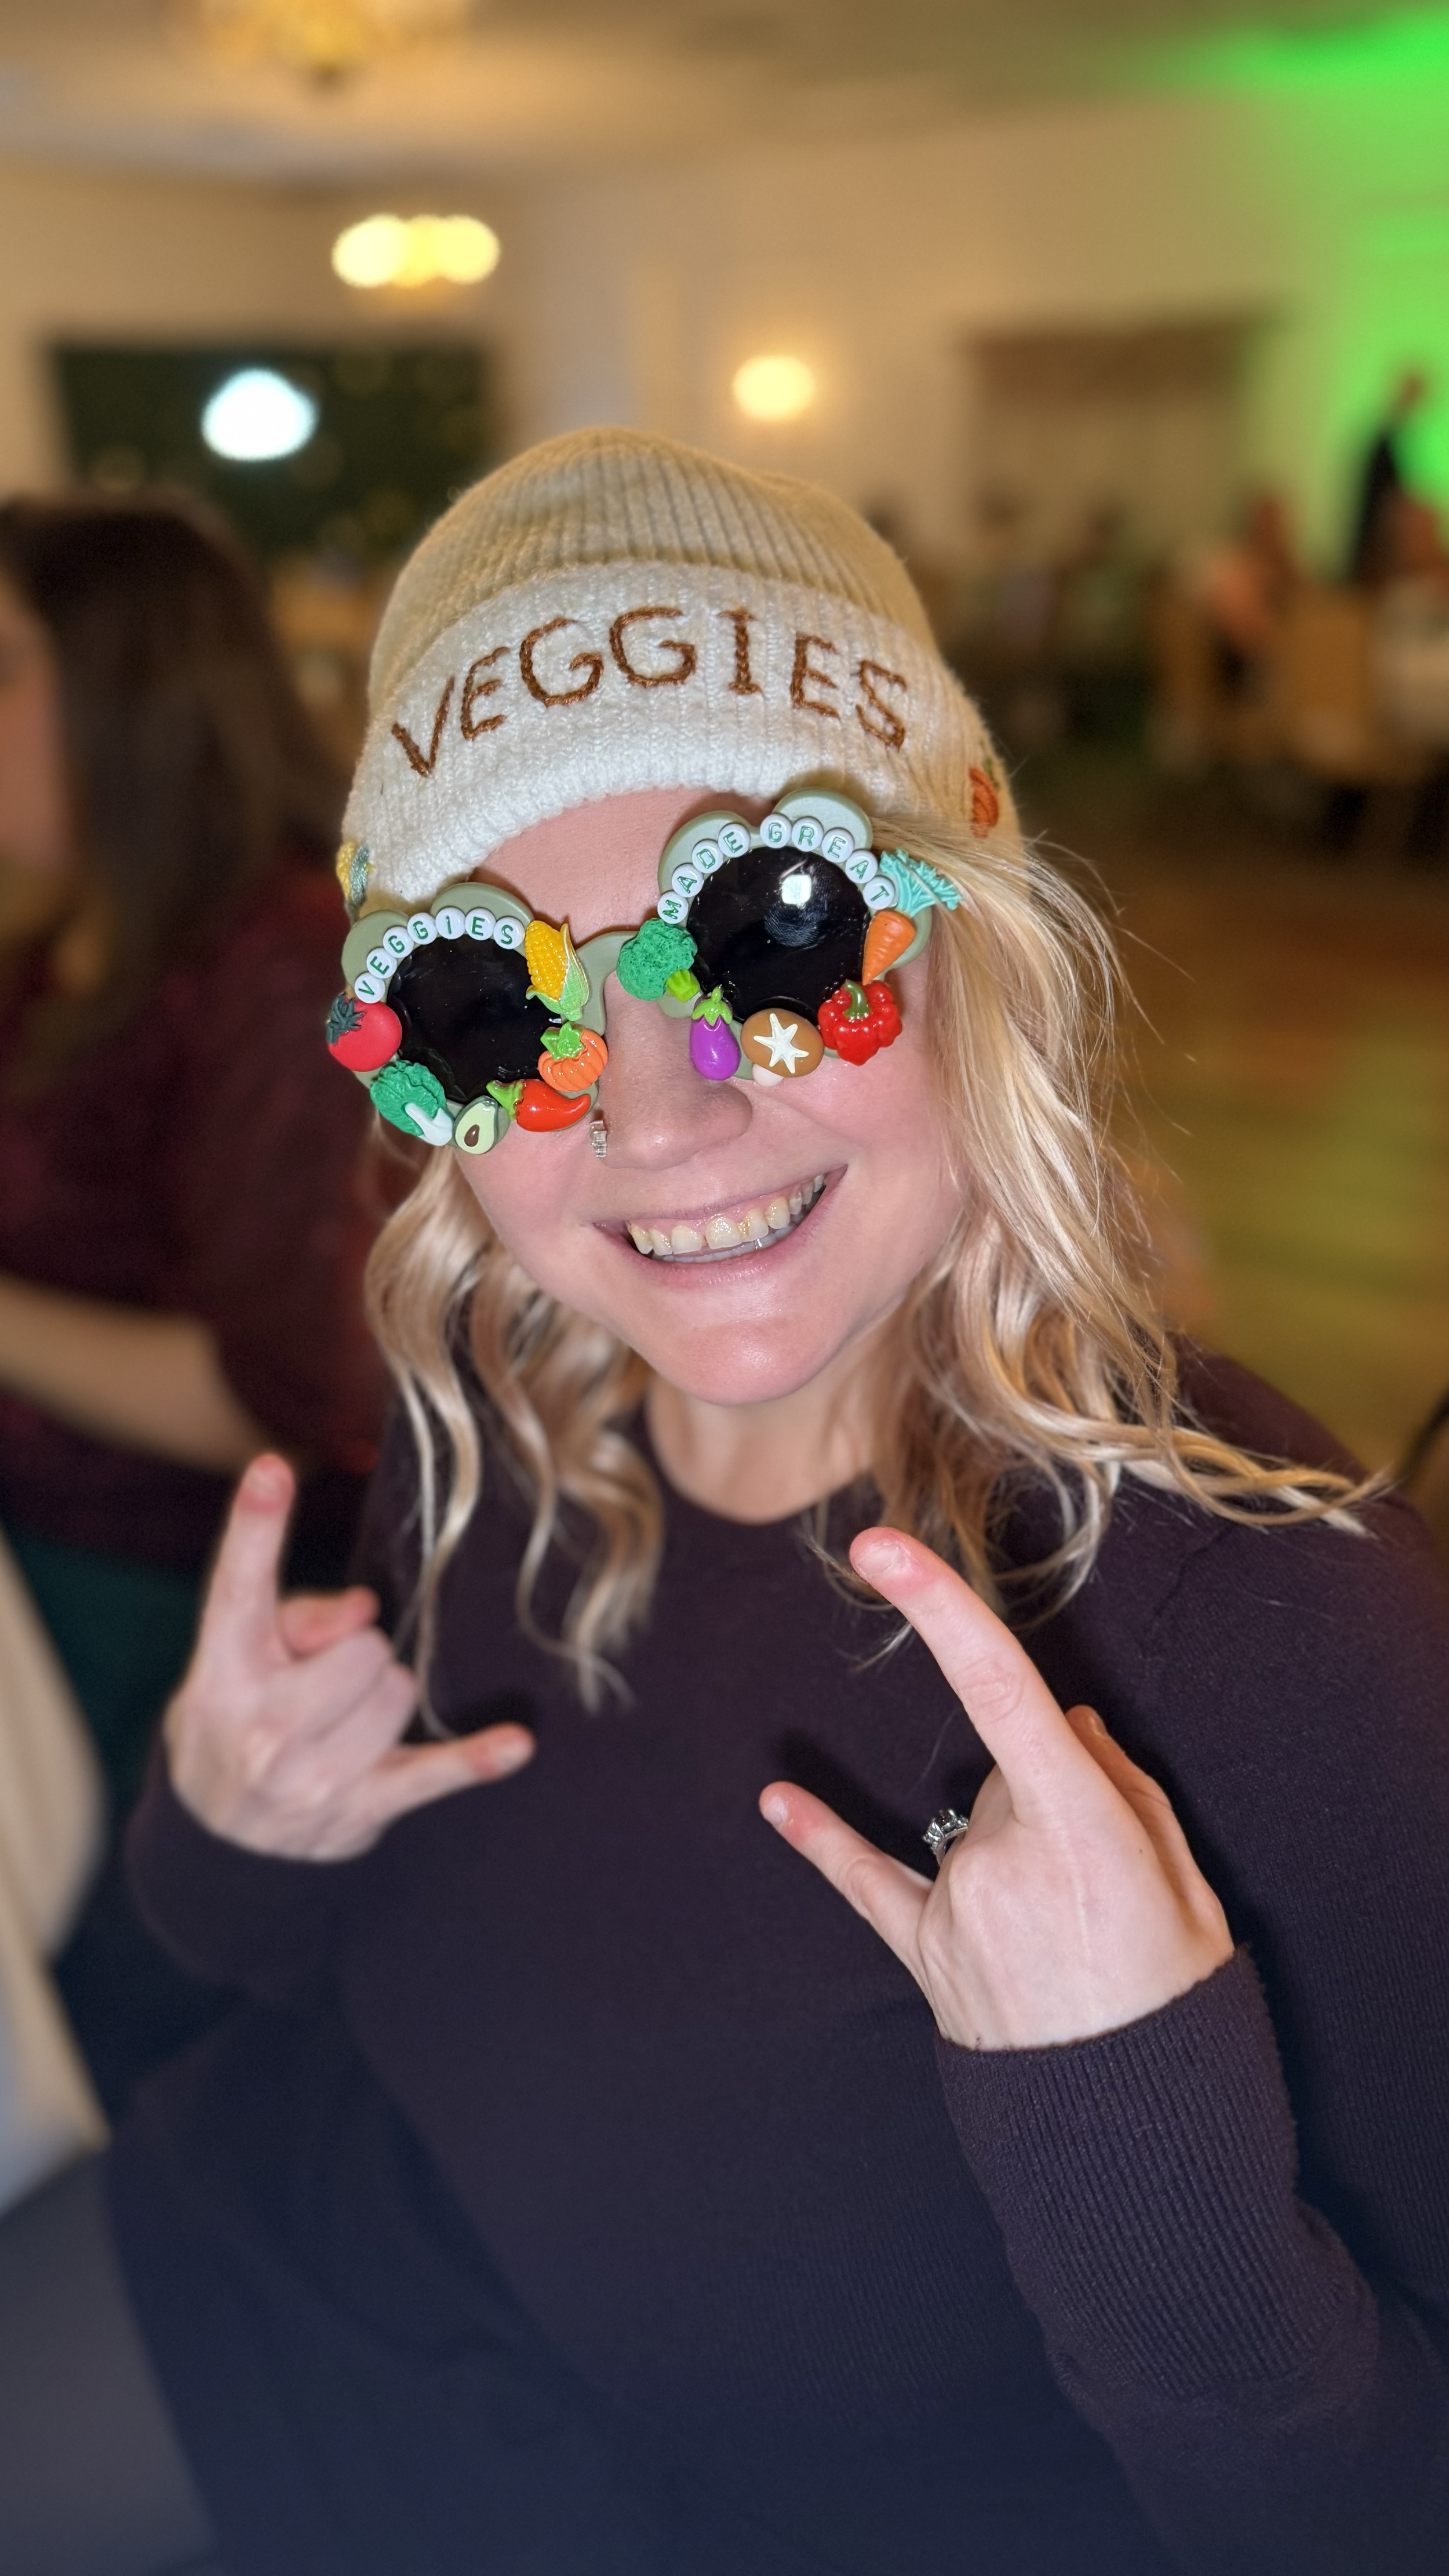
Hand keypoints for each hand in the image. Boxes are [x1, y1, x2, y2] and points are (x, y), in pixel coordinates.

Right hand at [165, 1454, 534, 1859]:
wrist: (225, 1841)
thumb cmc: (242, 1716)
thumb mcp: (239, 1661)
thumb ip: (296, 1615)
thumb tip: (364, 1611)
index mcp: (224, 1669)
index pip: (237, 1586)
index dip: (256, 1524)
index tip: (273, 1468)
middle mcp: (261, 1726)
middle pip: (362, 1646)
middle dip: (360, 1652)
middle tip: (331, 1678)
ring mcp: (310, 1776)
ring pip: (400, 1692)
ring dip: (386, 1699)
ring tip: (346, 1721)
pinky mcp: (362, 1808)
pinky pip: (432, 1775)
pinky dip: (475, 1760)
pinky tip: (516, 1744)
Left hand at [760, 1528, 1231, 2049]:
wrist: (1137, 2131)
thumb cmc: (1174, 1995)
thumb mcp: (1184, 1882)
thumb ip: (1124, 1787)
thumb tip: (1070, 1723)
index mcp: (1080, 1827)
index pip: (1000, 1692)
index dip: (942, 1611)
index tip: (882, 1548)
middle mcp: (1002, 1858)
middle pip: (1007, 1772)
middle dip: (1048, 1799)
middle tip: (1103, 1882)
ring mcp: (955, 1907)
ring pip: (969, 1823)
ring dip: (1010, 1851)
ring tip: (1067, 1935)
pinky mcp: (925, 1953)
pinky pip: (864, 1881)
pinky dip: (822, 1839)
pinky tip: (776, 1799)